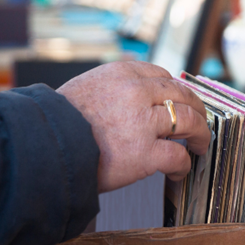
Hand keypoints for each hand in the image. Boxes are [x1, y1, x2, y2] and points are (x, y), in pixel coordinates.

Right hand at [57, 61, 210, 192]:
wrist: (43, 147)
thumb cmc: (58, 123)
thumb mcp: (87, 88)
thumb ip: (114, 87)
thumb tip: (136, 94)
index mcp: (122, 73)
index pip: (162, 76)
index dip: (177, 92)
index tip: (182, 102)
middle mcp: (137, 92)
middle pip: (183, 95)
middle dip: (197, 110)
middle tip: (200, 123)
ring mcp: (143, 122)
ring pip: (189, 122)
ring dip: (200, 135)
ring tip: (200, 146)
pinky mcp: (145, 152)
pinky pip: (178, 155)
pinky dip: (184, 164)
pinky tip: (179, 171)